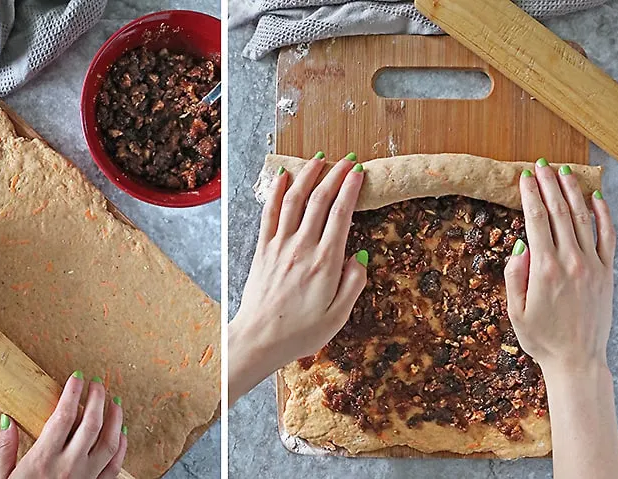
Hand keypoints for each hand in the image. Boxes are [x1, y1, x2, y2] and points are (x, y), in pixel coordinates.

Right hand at [0, 371, 126, 478]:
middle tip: (99, 383)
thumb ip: (5, 449)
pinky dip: (121, 448)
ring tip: (115, 401)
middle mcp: (69, 467)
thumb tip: (6, 418)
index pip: (63, 416)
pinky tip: (122, 434)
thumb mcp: (0, 478)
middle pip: (91, 424)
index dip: (73, 393)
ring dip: (115, 419)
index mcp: (43, 459)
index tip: (77, 377)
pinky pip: (115, 467)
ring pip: (109, 442)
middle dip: (97, 399)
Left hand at [229, 153, 367, 404]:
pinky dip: (277, 192)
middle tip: (346, 159)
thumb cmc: (299, 333)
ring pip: (294, 200)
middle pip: (319, 200)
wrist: (258, 339)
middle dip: (334, 175)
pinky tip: (283, 177)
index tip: (359, 172)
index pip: (341, 214)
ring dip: (307, 176)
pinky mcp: (262, 250)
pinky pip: (269, 213)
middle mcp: (301, 247)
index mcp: (325, 262)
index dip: (350, 188)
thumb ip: (353, 284)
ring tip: (318, 159)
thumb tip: (360, 257)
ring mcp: (279, 245)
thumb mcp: (338, 316)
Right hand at [504, 160, 614, 373]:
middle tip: (540, 165)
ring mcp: (592, 266)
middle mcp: (570, 262)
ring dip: (572, 192)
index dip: (529, 195)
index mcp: (544, 270)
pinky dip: (602, 214)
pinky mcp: (607, 273)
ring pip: (582, 219)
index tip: (524, 177)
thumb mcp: (515, 311)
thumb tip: (520, 244)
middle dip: (548, 185)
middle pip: (558, 213)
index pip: (535, 221)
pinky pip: (607, 237)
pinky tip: (595, 198)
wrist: (577, 360)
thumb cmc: (541, 338)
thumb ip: (515, 276)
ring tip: (563, 172)